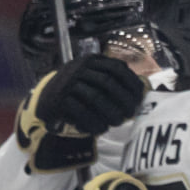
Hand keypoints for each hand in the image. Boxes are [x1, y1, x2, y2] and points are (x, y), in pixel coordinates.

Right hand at [33, 54, 147, 137]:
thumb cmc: (78, 91)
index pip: (117, 67)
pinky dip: (93, 122)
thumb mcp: (93, 78)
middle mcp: (79, 68)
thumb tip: (142, 92)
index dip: (131, 83)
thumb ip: (114, 81)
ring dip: (109, 113)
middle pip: (107, 83)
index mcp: (91, 60)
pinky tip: (100, 129)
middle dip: (122, 100)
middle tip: (130, 114)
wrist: (47, 99)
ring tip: (117, 123)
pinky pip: (81, 112)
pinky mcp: (59, 100)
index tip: (139, 98)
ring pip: (95, 97)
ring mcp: (68, 82)